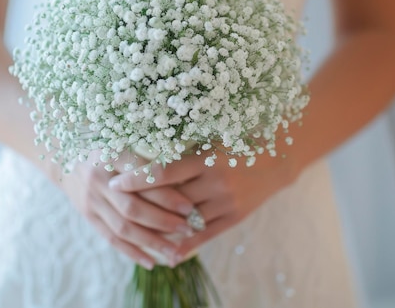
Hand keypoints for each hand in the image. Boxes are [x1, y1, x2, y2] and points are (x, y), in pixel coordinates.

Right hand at [54, 150, 195, 268]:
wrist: (66, 156)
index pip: (142, 179)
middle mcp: (98, 179)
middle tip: (189, 229)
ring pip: (124, 227)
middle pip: (133, 207)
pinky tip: (152, 262)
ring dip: (151, 242)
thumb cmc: (108, 146)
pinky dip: (132, 252)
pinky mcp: (88, 215)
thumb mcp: (125, 141)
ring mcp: (91, 200)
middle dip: (164, 221)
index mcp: (111, 155)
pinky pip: (112, 238)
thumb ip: (148, 157)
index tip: (189, 206)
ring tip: (176, 252)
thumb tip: (186, 178)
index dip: (167, 195)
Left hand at [108, 151, 298, 263]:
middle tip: (116, 206)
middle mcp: (215, 182)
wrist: (279, 160)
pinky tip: (168, 254)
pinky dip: (186, 246)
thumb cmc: (239, 142)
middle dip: (142, 203)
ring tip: (133, 231)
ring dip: (159, 227)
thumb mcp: (213, 139)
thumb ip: (185, 149)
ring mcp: (225, 203)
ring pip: (185, 220)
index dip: (137, 178)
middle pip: (170, 199)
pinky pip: (206, 235)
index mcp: (207, 159)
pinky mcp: (234, 218)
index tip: (115, 182)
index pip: (164, 172)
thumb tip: (147, 152)